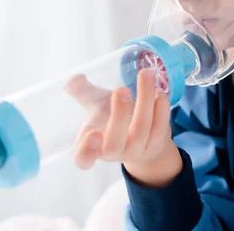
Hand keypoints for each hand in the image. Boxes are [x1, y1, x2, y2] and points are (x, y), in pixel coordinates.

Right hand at [64, 70, 179, 185]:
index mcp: (92, 146)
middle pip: (114, 144)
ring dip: (144, 100)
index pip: (83, 159)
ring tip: (145, 74)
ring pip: (141, 130)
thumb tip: (73, 79)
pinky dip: (160, 108)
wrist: (139, 132)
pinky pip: (159, 128)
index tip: (92, 135)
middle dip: (119, 115)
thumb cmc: (109, 116)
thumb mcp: (95, 103)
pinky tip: (158, 91)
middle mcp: (114, 153)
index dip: (86, 151)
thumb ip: (83, 92)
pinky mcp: (156, 145)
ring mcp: (136, 151)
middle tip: (121, 89)